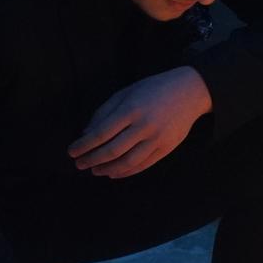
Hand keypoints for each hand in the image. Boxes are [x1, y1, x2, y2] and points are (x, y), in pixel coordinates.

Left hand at [68, 67, 211, 178]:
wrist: (190, 92)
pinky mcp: (167, 147)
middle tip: (79, 164)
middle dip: (92, 159)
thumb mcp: (125, 93)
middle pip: (112, 150)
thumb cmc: (152, 89)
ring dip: (107, 169)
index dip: (84, 145)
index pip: (101, 133)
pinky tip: (113, 173)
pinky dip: (126, 172)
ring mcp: (158, 138)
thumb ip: (104, 112)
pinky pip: (144, 164)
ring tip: (95, 170)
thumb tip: (86, 135)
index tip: (72, 152)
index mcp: (131, 109)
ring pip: (128, 162)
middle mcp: (144, 125)